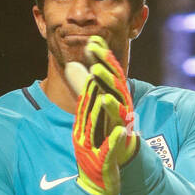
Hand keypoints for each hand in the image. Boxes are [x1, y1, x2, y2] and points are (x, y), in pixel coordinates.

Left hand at [68, 35, 138, 165]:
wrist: (118, 154)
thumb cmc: (105, 125)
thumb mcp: (91, 101)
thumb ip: (83, 84)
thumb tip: (71, 64)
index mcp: (114, 92)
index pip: (108, 69)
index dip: (100, 54)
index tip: (90, 40)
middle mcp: (121, 99)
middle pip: (113, 75)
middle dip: (103, 60)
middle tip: (91, 47)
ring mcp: (124, 113)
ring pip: (117, 92)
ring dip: (107, 80)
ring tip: (94, 69)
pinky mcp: (123, 129)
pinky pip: (120, 115)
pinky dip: (113, 107)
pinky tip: (105, 98)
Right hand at [71, 76, 128, 194]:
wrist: (93, 193)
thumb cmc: (95, 163)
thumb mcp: (90, 137)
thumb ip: (90, 116)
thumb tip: (92, 96)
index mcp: (82, 129)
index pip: (85, 102)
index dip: (90, 82)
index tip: (93, 71)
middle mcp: (84, 138)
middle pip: (88, 111)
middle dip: (92, 90)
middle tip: (96, 69)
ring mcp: (92, 152)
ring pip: (95, 128)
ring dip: (100, 112)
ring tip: (104, 96)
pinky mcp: (102, 166)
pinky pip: (109, 152)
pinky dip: (114, 141)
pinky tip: (121, 132)